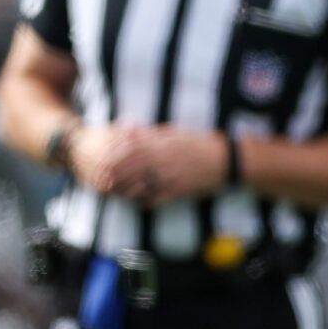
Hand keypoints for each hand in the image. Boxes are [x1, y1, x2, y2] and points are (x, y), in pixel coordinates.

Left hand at [74, 124, 226, 202]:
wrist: (227, 159)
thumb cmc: (198, 145)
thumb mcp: (174, 134)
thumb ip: (149, 133)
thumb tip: (125, 126)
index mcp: (164, 142)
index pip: (132, 148)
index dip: (114, 156)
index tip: (101, 161)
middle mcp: (166, 158)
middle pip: (133, 166)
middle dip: (115, 173)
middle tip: (100, 180)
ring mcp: (172, 175)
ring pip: (142, 183)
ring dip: (126, 188)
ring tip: (114, 192)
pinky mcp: (180, 190)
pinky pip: (158, 197)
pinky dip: (146, 200)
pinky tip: (137, 202)